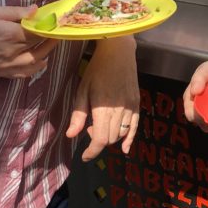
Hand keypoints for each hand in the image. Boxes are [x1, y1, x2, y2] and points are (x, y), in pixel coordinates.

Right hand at [0, 6, 55, 78]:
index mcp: (11, 35)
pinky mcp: (1, 74)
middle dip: (50, 40)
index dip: (49, 27)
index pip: (39, 33)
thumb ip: (16, 12)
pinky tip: (38, 61)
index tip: (56, 21)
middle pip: (39, 48)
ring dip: (45, 54)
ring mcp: (7, 66)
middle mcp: (12, 53)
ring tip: (49, 44)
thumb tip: (37, 11)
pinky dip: (34, 68)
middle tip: (55, 31)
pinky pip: (23, 74)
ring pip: (35, 63)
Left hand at [67, 37, 138, 160]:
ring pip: (121, 134)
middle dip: (98, 140)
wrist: (118, 51)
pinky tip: (125, 148)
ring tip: (100, 124)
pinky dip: (130, 138)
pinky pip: (135, 126)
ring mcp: (130, 107)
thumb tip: (71, 136)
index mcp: (103, 108)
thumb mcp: (82, 90)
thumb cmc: (96, 69)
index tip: (84, 156)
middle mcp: (119, 110)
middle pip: (110, 139)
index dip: (92, 151)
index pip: (100, 139)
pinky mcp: (137, 103)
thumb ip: (77, 115)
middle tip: (89, 127)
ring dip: (110, 137)